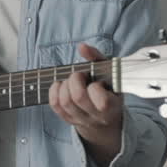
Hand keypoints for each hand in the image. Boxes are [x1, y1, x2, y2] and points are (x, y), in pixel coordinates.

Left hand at [49, 43, 122, 163]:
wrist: (105, 115)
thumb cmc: (109, 88)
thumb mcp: (109, 73)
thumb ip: (97, 57)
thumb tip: (82, 46)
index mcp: (111, 106)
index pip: (102, 101)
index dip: (95, 87)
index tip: (97, 82)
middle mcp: (96, 116)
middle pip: (78, 98)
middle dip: (75, 80)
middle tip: (79, 75)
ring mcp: (80, 119)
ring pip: (64, 102)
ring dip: (64, 85)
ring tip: (71, 81)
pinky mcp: (68, 119)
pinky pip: (55, 105)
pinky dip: (54, 91)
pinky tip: (62, 85)